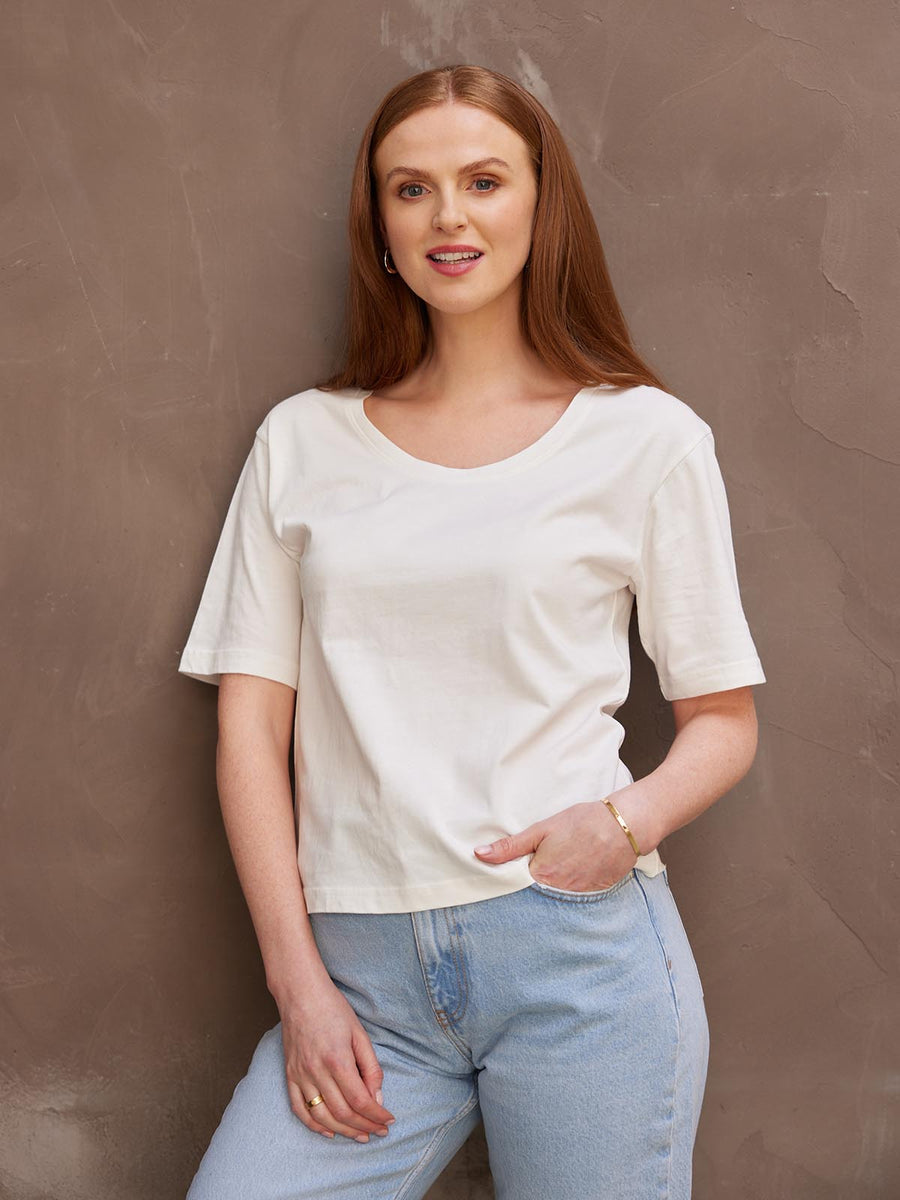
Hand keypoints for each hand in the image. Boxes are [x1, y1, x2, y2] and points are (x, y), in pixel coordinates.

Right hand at [279, 976, 395, 1140]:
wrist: (300, 994)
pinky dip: (314, 1125)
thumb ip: (370, 1067)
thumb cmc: (333, 1009)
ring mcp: (300, 1075)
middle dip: (364, 1126)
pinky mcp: (289, 1075)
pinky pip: (299, 1109)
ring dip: (343, 1131)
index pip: (360, 1100)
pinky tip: (329, 1131)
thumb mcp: (359, 1033)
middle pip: (343, 1113)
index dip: (376, 1115)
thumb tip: (377, 1097)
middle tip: (378, 1131)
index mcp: (337, 1059)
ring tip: (360, 1135)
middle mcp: (316, 1071)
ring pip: (322, 1116)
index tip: (388, 1121)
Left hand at [473, 798, 638, 890]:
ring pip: (560, 895)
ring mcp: (580, 895)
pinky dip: (577, 884)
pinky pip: (580, 895)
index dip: (516, 876)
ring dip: (557, 884)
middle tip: (546, 862)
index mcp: (542, 876)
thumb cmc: (581, 822)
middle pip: (539, 893)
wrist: (623, 825)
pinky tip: (581, 868)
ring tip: (565, 863)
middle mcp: (560, 891)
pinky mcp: (597, 893)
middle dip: (537, 883)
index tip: (514, 870)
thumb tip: (479, 855)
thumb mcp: (541, 829)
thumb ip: (510, 846)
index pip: (519, 885)